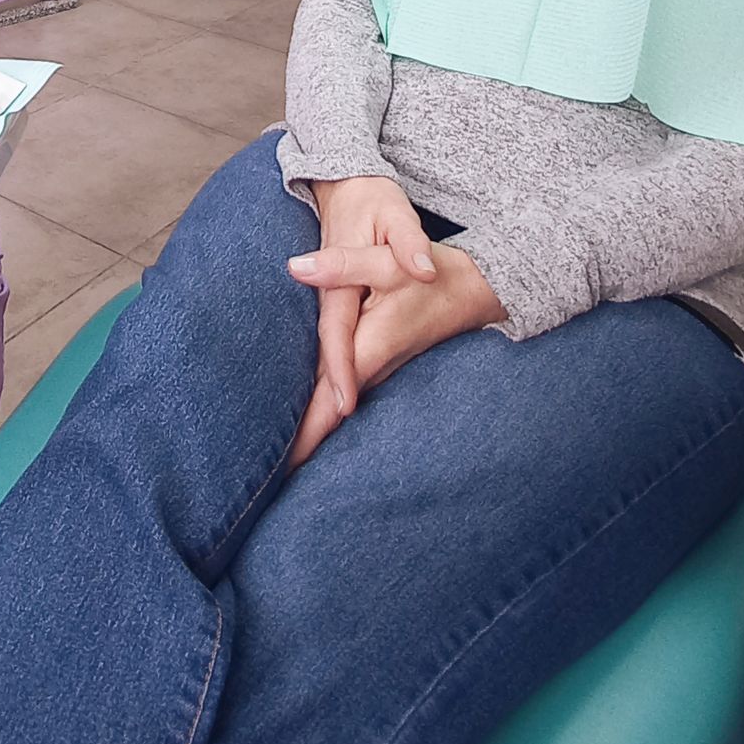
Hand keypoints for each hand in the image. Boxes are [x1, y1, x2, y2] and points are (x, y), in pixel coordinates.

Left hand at [285, 227, 504, 469]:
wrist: (477, 288)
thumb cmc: (434, 276)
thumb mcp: (389, 264)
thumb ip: (342, 266)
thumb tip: (294, 268)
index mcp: (367, 348)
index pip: (328, 402)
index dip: (306, 435)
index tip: (280, 470)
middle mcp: (372, 366)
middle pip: (328, 413)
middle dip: (301, 444)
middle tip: (266, 480)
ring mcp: (378, 367)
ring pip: (337, 406)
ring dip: (312, 429)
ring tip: (279, 460)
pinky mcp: (381, 359)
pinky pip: (347, 391)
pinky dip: (326, 408)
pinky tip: (311, 418)